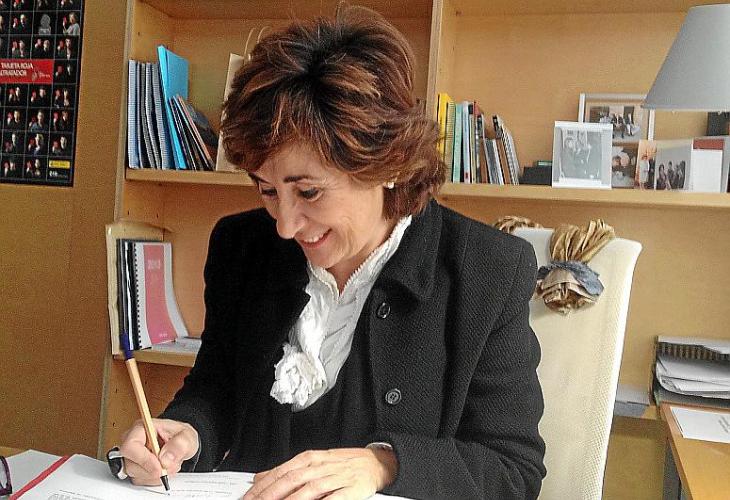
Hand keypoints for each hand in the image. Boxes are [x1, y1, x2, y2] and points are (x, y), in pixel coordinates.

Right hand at [119, 418, 198, 485]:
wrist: (181, 444)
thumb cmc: (180, 436)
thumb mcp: (187, 436)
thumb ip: (179, 445)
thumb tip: (165, 459)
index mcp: (141, 428)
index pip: (130, 446)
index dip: (144, 459)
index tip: (159, 467)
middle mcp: (132, 442)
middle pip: (131, 464)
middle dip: (153, 470)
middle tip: (171, 465)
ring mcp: (131, 457)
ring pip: (135, 475)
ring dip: (156, 475)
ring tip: (170, 464)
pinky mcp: (134, 470)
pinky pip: (140, 481)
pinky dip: (154, 480)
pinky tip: (163, 469)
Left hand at [243, 447, 397, 499]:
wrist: (375, 463)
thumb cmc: (342, 464)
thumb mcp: (312, 462)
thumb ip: (286, 470)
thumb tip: (259, 478)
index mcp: (308, 459)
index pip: (279, 473)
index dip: (261, 488)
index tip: (247, 499)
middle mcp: (319, 466)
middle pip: (289, 481)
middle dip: (269, 496)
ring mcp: (335, 478)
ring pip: (307, 490)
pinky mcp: (350, 490)